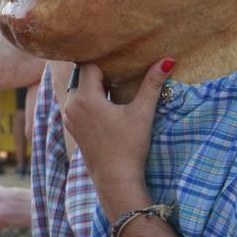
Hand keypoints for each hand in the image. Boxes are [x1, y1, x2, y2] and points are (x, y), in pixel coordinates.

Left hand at [61, 59, 171, 216]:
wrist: (115, 177)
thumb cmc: (129, 145)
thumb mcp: (142, 112)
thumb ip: (152, 84)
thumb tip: (167, 59)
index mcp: (85, 98)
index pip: (89, 66)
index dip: (105, 62)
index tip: (120, 61)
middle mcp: (71, 106)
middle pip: (83, 77)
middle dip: (100, 73)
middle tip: (120, 71)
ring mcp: (69, 118)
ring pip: (79, 91)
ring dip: (94, 87)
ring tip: (115, 86)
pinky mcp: (72, 127)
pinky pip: (77, 104)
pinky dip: (89, 100)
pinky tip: (107, 104)